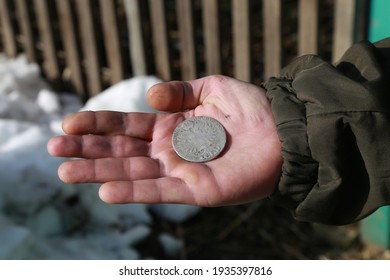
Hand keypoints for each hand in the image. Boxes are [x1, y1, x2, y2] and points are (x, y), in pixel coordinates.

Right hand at [47, 75, 281, 205]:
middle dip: (87, 151)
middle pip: (120, 151)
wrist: (282, 132)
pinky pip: (160, 192)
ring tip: (66, 171)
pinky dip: (133, 192)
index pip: (124, 125)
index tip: (68, 124)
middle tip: (54, 151)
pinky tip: (106, 191)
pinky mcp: (195, 190)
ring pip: (132, 173)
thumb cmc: (250, 109)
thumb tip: (150, 94)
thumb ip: (179, 91)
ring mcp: (179, 171)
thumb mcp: (212, 87)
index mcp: (169, 125)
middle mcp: (168, 150)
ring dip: (99, 173)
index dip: (96, 125)